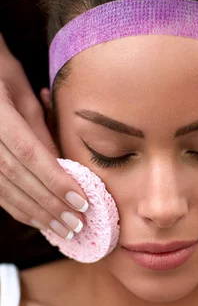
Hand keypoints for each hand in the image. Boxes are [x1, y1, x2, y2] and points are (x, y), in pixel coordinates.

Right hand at [0, 33, 87, 239]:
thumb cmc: (3, 75)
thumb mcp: (25, 96)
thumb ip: (42, 131)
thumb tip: (65, 168)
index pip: (29, 154)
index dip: (55, 181)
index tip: (81, 200)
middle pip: (18, 178)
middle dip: (50, 204)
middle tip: (78, 223)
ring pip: (6, 191)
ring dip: (37, 213)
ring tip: (64, 230)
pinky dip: (19, 209)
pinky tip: (40, 222)